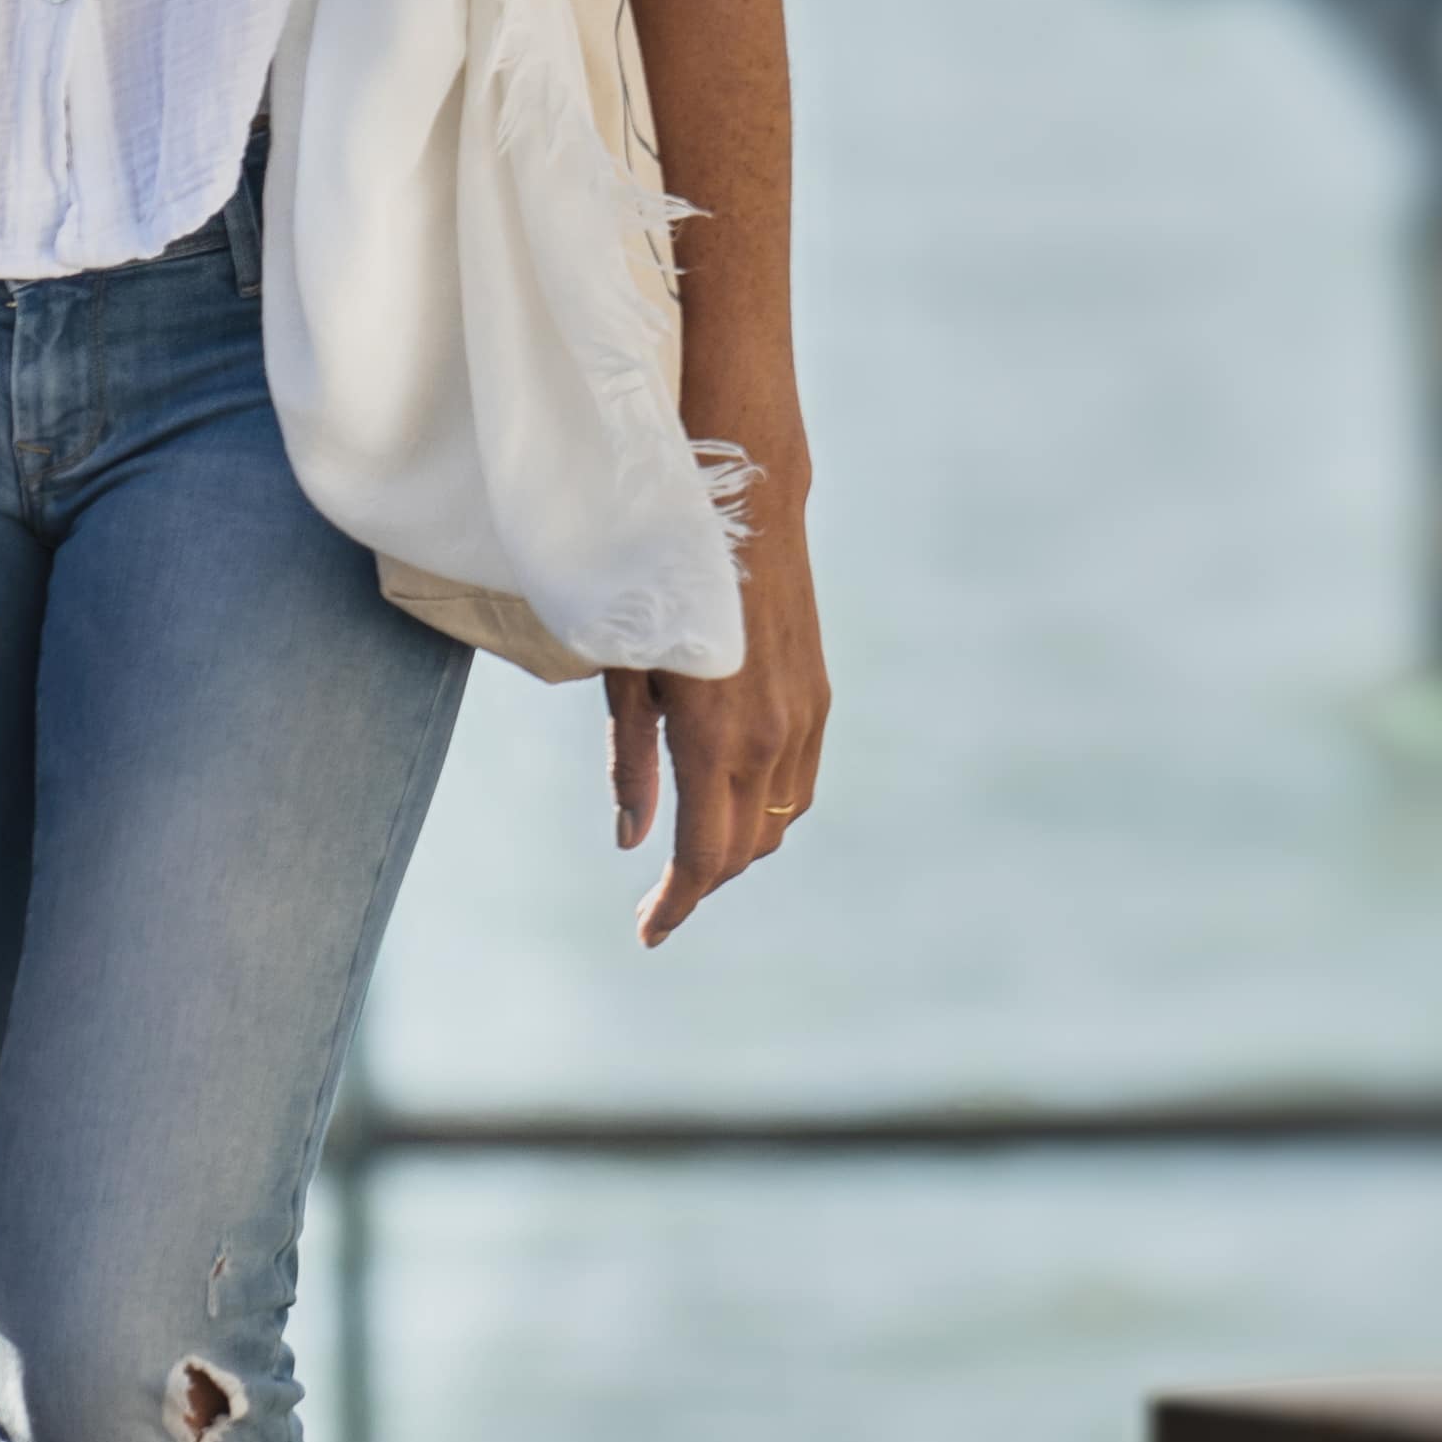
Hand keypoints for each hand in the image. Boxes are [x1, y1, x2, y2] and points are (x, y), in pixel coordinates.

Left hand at [608, 492, 827, 948]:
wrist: (743, 509)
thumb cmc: (656, 583)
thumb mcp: (623, 675)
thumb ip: (631, 764)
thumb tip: (631, 841)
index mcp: (715, 741)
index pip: (704, 856)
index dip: (676, 903)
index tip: (649, 932)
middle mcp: (770, 740)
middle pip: (743, 851)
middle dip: (702, 884)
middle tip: (660, 899)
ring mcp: (803, 719)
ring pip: (777, 822)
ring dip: (738, 849)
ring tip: (693, 856)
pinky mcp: (818, 697)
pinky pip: (799, 785)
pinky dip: (767, 811)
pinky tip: (734, 804)